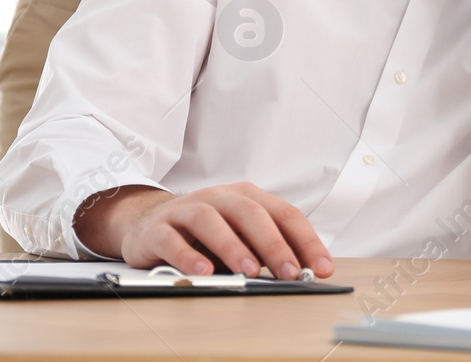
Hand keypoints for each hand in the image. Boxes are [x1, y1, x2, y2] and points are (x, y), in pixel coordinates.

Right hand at [73, 182, 333, 279]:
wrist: (148, 222)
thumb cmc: (205, 232)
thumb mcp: (240, 234)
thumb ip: (266, 248)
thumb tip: (302, 272)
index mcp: (246, 197)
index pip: (284, 214)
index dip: (306, 240)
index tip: (322, 268)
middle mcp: (218, 198)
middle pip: (250, 213)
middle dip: (273, 244)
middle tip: (290, 273)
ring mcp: (186, 210)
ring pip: (211, 221)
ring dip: (233, 246)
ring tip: (249, 272)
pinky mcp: (158, 229)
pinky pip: (172, 240)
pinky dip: (187, 256)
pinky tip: (202, 273)